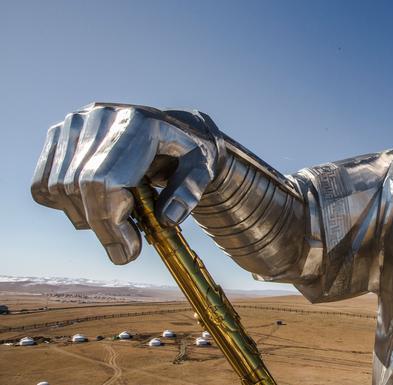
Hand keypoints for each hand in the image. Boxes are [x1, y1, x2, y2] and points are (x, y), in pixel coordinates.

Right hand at [31, 103, 219, 264]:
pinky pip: (43, 185)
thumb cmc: (189, 152)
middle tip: (127, 251)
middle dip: (102, 229)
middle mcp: (99, 118)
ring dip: (86, 219)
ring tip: (120, 221)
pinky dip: (65, 206)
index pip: (103, 180)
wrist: (172, 127)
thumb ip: (190, 192)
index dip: (110, 222)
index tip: (130, 252)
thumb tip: (167, 218)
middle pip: (79, 188)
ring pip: (59, 189)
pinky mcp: (59, 134)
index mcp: (137, 123)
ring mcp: (74, 123)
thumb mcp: (204, 169)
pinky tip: (98, 205)